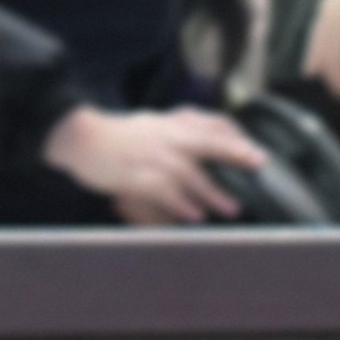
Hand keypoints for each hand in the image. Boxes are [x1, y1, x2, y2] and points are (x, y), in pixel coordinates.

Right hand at [42, 104, 263, 225]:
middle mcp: (166, 138)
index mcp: (171, 125)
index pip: (209, 123)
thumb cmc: (119, 137)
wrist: (82, 138)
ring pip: (188, 173)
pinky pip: (163, 192)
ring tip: (232, 209)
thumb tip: (211, 133)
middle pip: (206, 141)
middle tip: (258, 162)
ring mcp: (152, 157)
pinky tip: (195, 216)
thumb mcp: (153, 124)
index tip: (255, 149)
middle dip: (234, 152)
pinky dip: (180, 204)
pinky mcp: (137, 176)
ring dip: (212, 192)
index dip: (234, 135)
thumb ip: (180, 129)